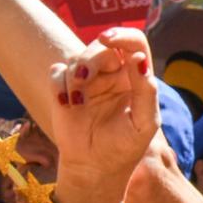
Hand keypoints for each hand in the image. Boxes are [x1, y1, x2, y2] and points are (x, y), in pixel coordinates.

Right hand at [48, 29, 160, 186]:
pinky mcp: (64, 88)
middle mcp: (112, 73)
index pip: (134, 43)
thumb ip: (146, 91)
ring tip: (76, 101)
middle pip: (101, 46)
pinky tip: (66, 104)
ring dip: (73, 75)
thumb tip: (140, 59)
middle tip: (83, 77)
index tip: (106, 39)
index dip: (122, 34)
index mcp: (135, 77)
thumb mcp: (144, 123)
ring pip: (77, 57)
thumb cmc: (125, 146)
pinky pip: (56, 71)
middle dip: (90, 59)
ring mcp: (87, 80)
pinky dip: (58, 86)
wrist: (95, 168)